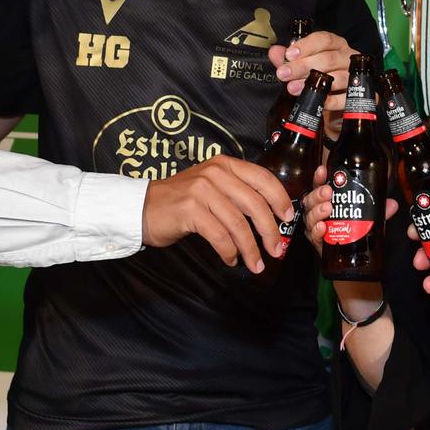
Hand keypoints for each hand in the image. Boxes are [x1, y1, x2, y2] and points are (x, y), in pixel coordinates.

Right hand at [140, 156, 292, 272]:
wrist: (141, 207)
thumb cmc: (182, 202)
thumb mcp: (212, 188)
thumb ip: (238, 195)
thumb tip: (270, 218)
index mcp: (225, 165)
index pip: (263, 178)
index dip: (279, 199)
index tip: (288, 219)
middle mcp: (215, 173)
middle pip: (254, 204)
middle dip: (269, 231)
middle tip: (277, 250)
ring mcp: (201, 190)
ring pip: (238, 223)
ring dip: (250, 248)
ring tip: (256, 264)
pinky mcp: (189, 210)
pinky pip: (219, 235)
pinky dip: (229, 252)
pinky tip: (231, 260)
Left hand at [267, 31, 353, 111]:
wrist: (335, 100)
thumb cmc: (320, 75)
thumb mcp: (303, 63)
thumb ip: (288, 58)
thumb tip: (275, 52)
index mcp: (336, 45)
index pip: (324, 39)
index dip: (306, 46)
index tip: (289, 54)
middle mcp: (347, 58)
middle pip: (328, 59)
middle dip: (303, 66)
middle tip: (284, 74)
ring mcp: (353, 77)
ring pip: (337, 77)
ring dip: (312, 83)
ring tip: (293, 88)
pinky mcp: (355, 96)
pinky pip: (344, 98)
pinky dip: (329, 100)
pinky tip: (314, 100)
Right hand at [301, 163, 398, 255]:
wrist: (347, 254)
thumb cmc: (351, 228)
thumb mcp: (366, 216)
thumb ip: (378, 210)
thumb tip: (392, 204)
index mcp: (327, 200)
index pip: (320, 185)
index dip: (319, 177)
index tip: (323, 170)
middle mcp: (318, 211)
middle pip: (311, 200)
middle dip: (318, 194)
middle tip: (328, 192)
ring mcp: (315, 226)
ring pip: (310, 216)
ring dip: (318, 211)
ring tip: (328, 208)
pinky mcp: (317, 241)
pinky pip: (313, 235)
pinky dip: (317, 231)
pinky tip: (323, 227)